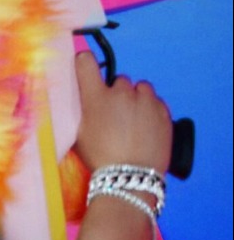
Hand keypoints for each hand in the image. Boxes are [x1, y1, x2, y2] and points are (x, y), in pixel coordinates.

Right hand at [73, 52, 171, 173]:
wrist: (130, 177)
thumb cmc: (99, 157)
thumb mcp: (78, 135)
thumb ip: (79, 112)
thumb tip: (76, 102)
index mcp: (96, 97)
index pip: (86, 63)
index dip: (84, 62)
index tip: (84, 65)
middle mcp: (121, 93)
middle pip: (119, 80)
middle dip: (116, 92)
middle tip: (114, 112)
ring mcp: (145, 101)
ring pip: (141, 88)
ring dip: (136, 98)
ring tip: (133, 118)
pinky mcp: (164, 111)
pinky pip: (156, 101)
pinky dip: (151, 109)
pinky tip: (146, 126)